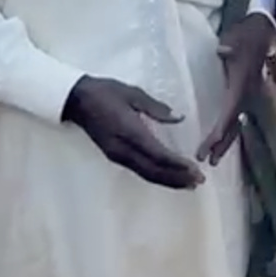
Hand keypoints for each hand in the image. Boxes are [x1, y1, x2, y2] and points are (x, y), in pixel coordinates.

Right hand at [62, 76, 203, 189]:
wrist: (77, 100)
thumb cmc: (106, 92)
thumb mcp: (133, 93)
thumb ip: (157, 108)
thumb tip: (179, 117)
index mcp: (129, 132)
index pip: (157, 154)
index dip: (177, 164)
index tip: (195, 169)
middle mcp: (123, 149)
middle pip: (153, 170)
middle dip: (177, 178)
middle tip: (198, 181)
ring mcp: (117, 155)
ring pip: (146, 174)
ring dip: (168, 181)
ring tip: (188, 184)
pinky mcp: (115, 156)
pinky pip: (139, 171)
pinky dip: (156, 176)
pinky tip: (168, 176)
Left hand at [197, 13, 275, 166]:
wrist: (262, 34)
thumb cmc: (244, 37)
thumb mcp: (235, 38)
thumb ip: (230, 45)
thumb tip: (223, 49)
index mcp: (242, 84)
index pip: (230, 112)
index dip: (220, 129)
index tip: (208, 145)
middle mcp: (248, 95)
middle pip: (234, 124)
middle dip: (222, 144)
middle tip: (207, 161)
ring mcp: (250, 97)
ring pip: (238, 124)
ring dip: (226, 142)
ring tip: (212, 160)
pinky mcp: (248, 96)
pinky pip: (238, 118)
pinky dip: (230, 132)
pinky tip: (222, 143)